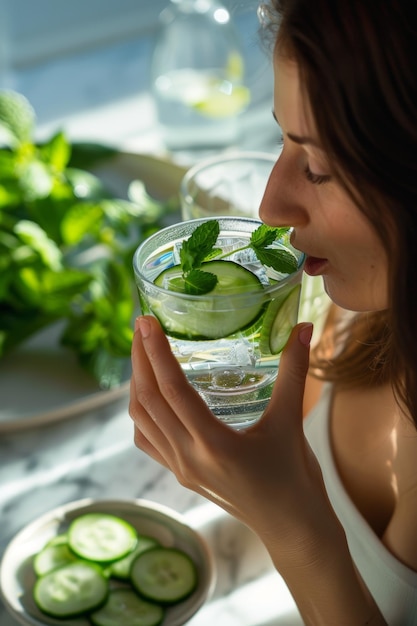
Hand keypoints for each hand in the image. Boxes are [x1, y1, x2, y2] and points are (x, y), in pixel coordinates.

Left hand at [129, 316, 329, 559]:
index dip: (156, 352)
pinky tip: (151, 398)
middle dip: (139, 359)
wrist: (293, 529)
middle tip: (141, 326)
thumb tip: (304, 327)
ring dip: (136, 384)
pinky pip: (147, 440)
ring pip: (141, 420)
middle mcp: (188, 457)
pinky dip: (141, 413)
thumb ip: (294, 371)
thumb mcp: (292, 421)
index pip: (172, 390)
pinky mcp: (182, 475)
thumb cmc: (295, 479)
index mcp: (213, 444)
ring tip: (143, 354)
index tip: (146, 321)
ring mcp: (181, 468)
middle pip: (148, 400)